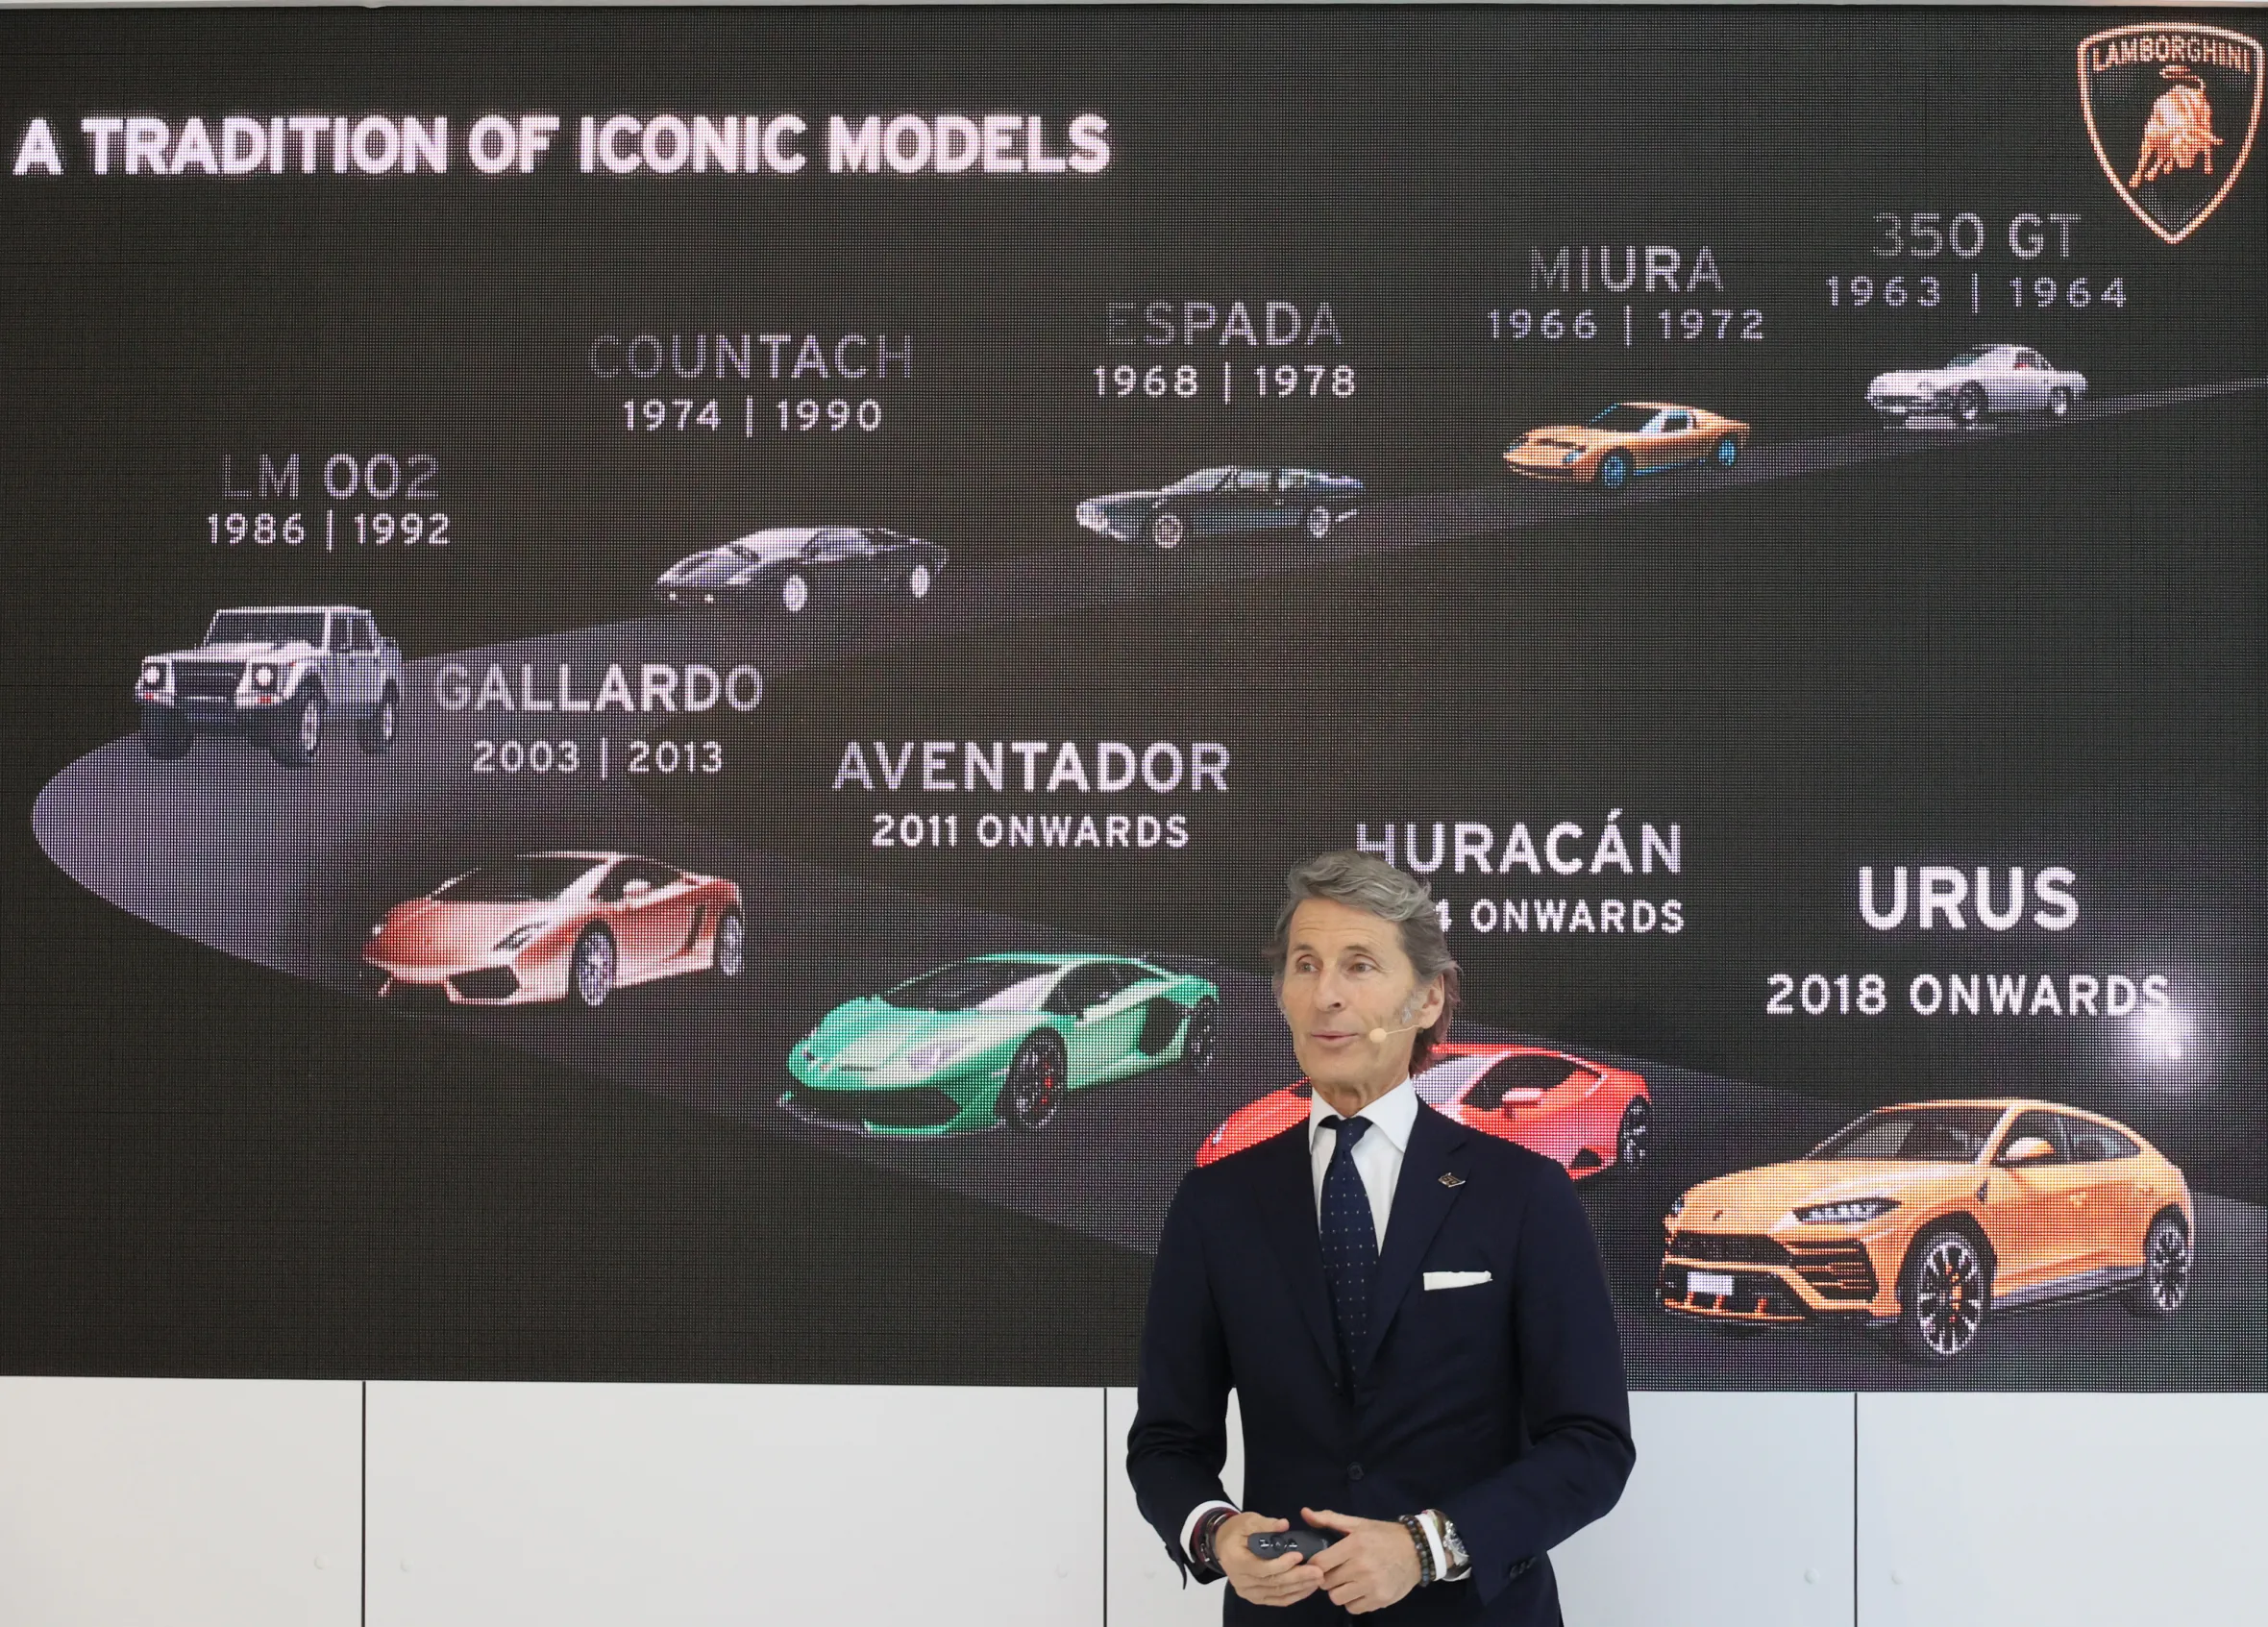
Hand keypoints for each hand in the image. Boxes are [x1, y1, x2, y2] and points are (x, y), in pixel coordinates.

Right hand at [1215, 1511, 1324, 1607]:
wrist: (1224, 1544)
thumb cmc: (1237, 1531)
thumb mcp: (1248, 1521)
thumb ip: (1265, 1524)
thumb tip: (1284, 1524)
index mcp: (1236, 1561)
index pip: (1261, 1568)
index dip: (1281, 1564)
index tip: (1299, 1556)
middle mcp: (1241, 1581)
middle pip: (1272, 1583)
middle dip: (1297, 1577)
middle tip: (1318, 1571)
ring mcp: (1248, 1592)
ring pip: (1277, 1593)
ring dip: (1299, 1587)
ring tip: (1317, 1579)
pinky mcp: (1256, 1597)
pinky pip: (1277, 1600)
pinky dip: (1294, 1595)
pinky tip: (1308, 1588)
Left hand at [1301, 1507, 1422, 1614]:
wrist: (1417, 1550)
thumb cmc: (1384, 1535)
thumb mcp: (1358, 1523)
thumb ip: (1329, 1519)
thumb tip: (1304, 1513)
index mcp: (1354, 1545)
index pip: (1320, 1563)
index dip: (1316, 1564)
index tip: (1321, 1562)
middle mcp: (1362, 1567)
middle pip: (1326, 1583)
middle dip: (1327, 1577)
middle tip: (1337, 1571)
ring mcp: (1372, 1586)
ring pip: (1337, 1598)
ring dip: (1339, 1591)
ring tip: (1348, 1581)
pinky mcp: (1380, 1600)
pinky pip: (1353, 1608)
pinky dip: (1353, 1601)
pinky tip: (1360, 1589)